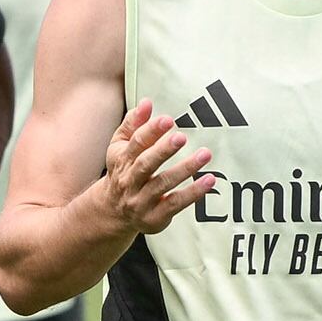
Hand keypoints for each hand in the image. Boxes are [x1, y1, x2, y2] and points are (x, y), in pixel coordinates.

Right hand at [93, 102, 213, 237]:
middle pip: (145, 165)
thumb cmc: (123, 172)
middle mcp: (129, 181)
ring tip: (204, 154)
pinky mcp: (154, 217)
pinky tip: (209, 180)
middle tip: (181, 137)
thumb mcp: (121, 147)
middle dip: (163, 151)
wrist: (113, 211)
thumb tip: (146, 102)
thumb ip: (133, 124)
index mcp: (121, 160)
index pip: (135, 144)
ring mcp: (141, 201)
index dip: (150, 131)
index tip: (167, 120)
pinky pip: (175, 204)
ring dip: (184, 169)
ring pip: (163, 184)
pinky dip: (193, 193)